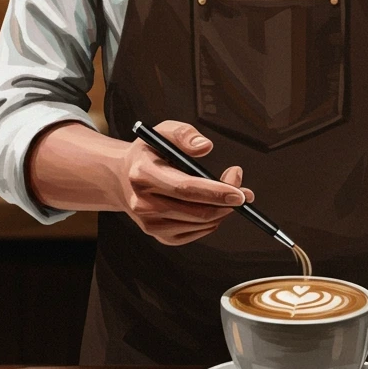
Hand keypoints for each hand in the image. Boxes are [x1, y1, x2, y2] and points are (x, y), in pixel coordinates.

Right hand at [121, 120, 254, 246]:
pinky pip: (196, 233)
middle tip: (245, 192)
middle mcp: (142, 204)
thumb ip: (183, 134)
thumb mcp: (162, 132)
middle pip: (197, 211)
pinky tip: (212, 206)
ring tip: (230, 194)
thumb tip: (205, 147)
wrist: (122, 178)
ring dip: (223, 211)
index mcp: (142, 174)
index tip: (241, 192)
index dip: (217, 191)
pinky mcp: (158, 236)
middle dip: (227, 203)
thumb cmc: (149, 153)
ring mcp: (150, 224)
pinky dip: (211, 222)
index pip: (186, 188)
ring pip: (200, 224)